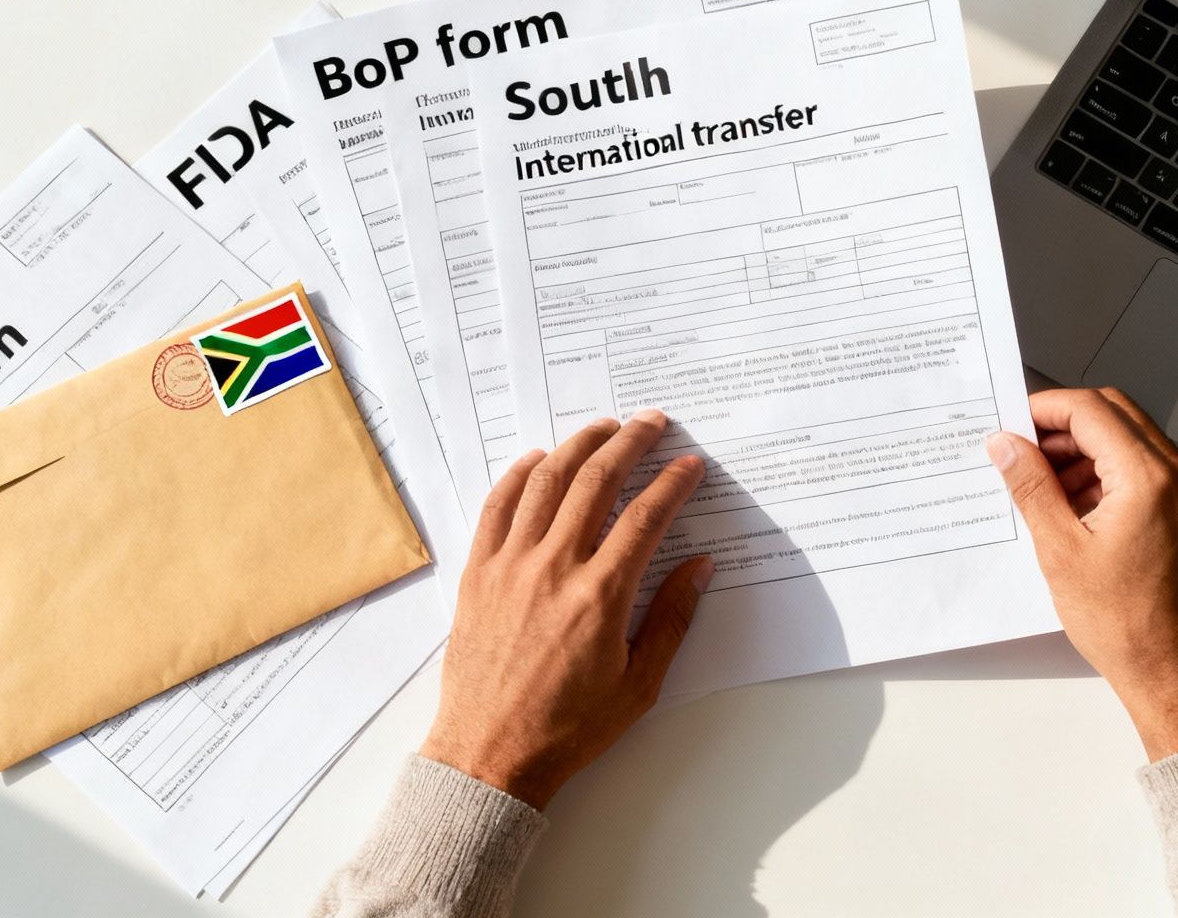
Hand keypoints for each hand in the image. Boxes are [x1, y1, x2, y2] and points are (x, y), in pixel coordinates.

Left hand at [421, 410, 712, 807]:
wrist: (490, 754)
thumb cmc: (568, 727)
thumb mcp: (639, 684)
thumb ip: (671, 618)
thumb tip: (699, 567)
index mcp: (600, 597)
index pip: (646, 517)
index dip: (673, 483)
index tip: (691, 464)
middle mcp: (554, 569)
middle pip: (597, 482)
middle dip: (630, 443)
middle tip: (652, 424)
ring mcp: (510, 566)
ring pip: (546, 482)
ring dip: (578, 446)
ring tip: (604, 428)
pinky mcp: (477, 573)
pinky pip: (497, 506)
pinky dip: (518, 474)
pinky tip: (538, 459)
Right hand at [986, 388, 1177, 760]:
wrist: (1176, 675)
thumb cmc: (1126, 626)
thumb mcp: (1061, 551)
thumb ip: (1032, 487)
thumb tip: (1007, 446)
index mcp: (1149, 478)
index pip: (1091, 410)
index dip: (1045, 409)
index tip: (1012, 425)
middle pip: (1115, 415)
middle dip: (1064, 426)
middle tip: (1023, 451)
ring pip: (1131, 441)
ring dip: (1085, 451)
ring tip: (1044, 488)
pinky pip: (1146, 471)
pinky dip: (1109, 474)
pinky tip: (1075, 507)